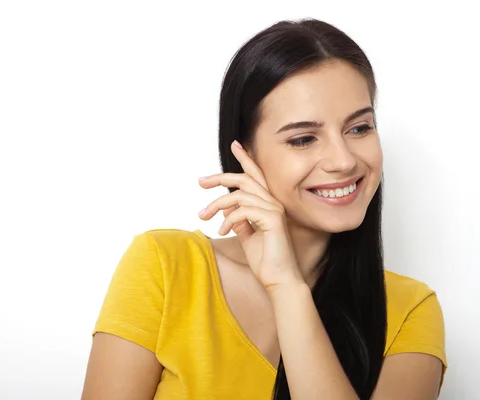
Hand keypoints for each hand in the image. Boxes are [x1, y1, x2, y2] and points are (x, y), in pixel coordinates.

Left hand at [198, 140, 303, 290]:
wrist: (279, 280)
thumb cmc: (266, 261)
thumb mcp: (248, 237)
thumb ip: (240, 222)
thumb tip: (227, 212)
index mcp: (268, 205)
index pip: (256, 176)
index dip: (246, 158)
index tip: (235, 145)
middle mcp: (273, 203)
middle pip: (245, 178)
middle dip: (220, 177)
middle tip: (200, 182)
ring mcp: (274, 210)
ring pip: (239, 195)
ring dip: (216, 204)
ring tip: (203, 216)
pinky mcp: (272, 219)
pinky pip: (243, 210)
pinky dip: (228, 219)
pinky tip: (222, 230)